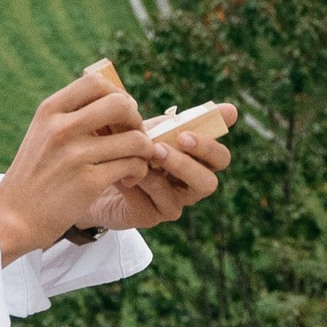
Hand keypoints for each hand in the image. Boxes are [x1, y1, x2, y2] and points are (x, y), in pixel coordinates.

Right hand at [0, 67, 153, 263]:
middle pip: (121, 103)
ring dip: (144, 150)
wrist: (12, 218)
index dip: (117, 94)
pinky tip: (128, 180)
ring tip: (134, 162)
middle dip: (136, 120)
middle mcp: (61, 128)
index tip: (119, 114)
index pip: (95, 82)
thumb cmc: (33, 176)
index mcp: (49, 111)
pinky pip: (133, 165)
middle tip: (132, 138)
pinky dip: (139, 172)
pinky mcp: (88, 182)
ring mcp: (75, 155)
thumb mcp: (41, 133)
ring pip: (135, 138)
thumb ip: (70, 115)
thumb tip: (114, 99)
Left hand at [74, 114, 234, 232]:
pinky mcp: (150, 217)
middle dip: (186, 164)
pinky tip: (122, 171)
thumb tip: (233, 109)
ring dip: (158, 175)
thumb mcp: (152, 129)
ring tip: (140, 156)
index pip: (220, 159)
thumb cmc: (130, 144)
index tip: (183, 134)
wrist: (94, 168)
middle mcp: (189, 186)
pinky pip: (150, 204)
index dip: (209, 146)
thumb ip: (182, 120)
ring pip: (180, 197)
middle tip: (161, 149)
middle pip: (208, 183)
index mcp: (196, 162)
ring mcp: (172, 204)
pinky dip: (138, 184)